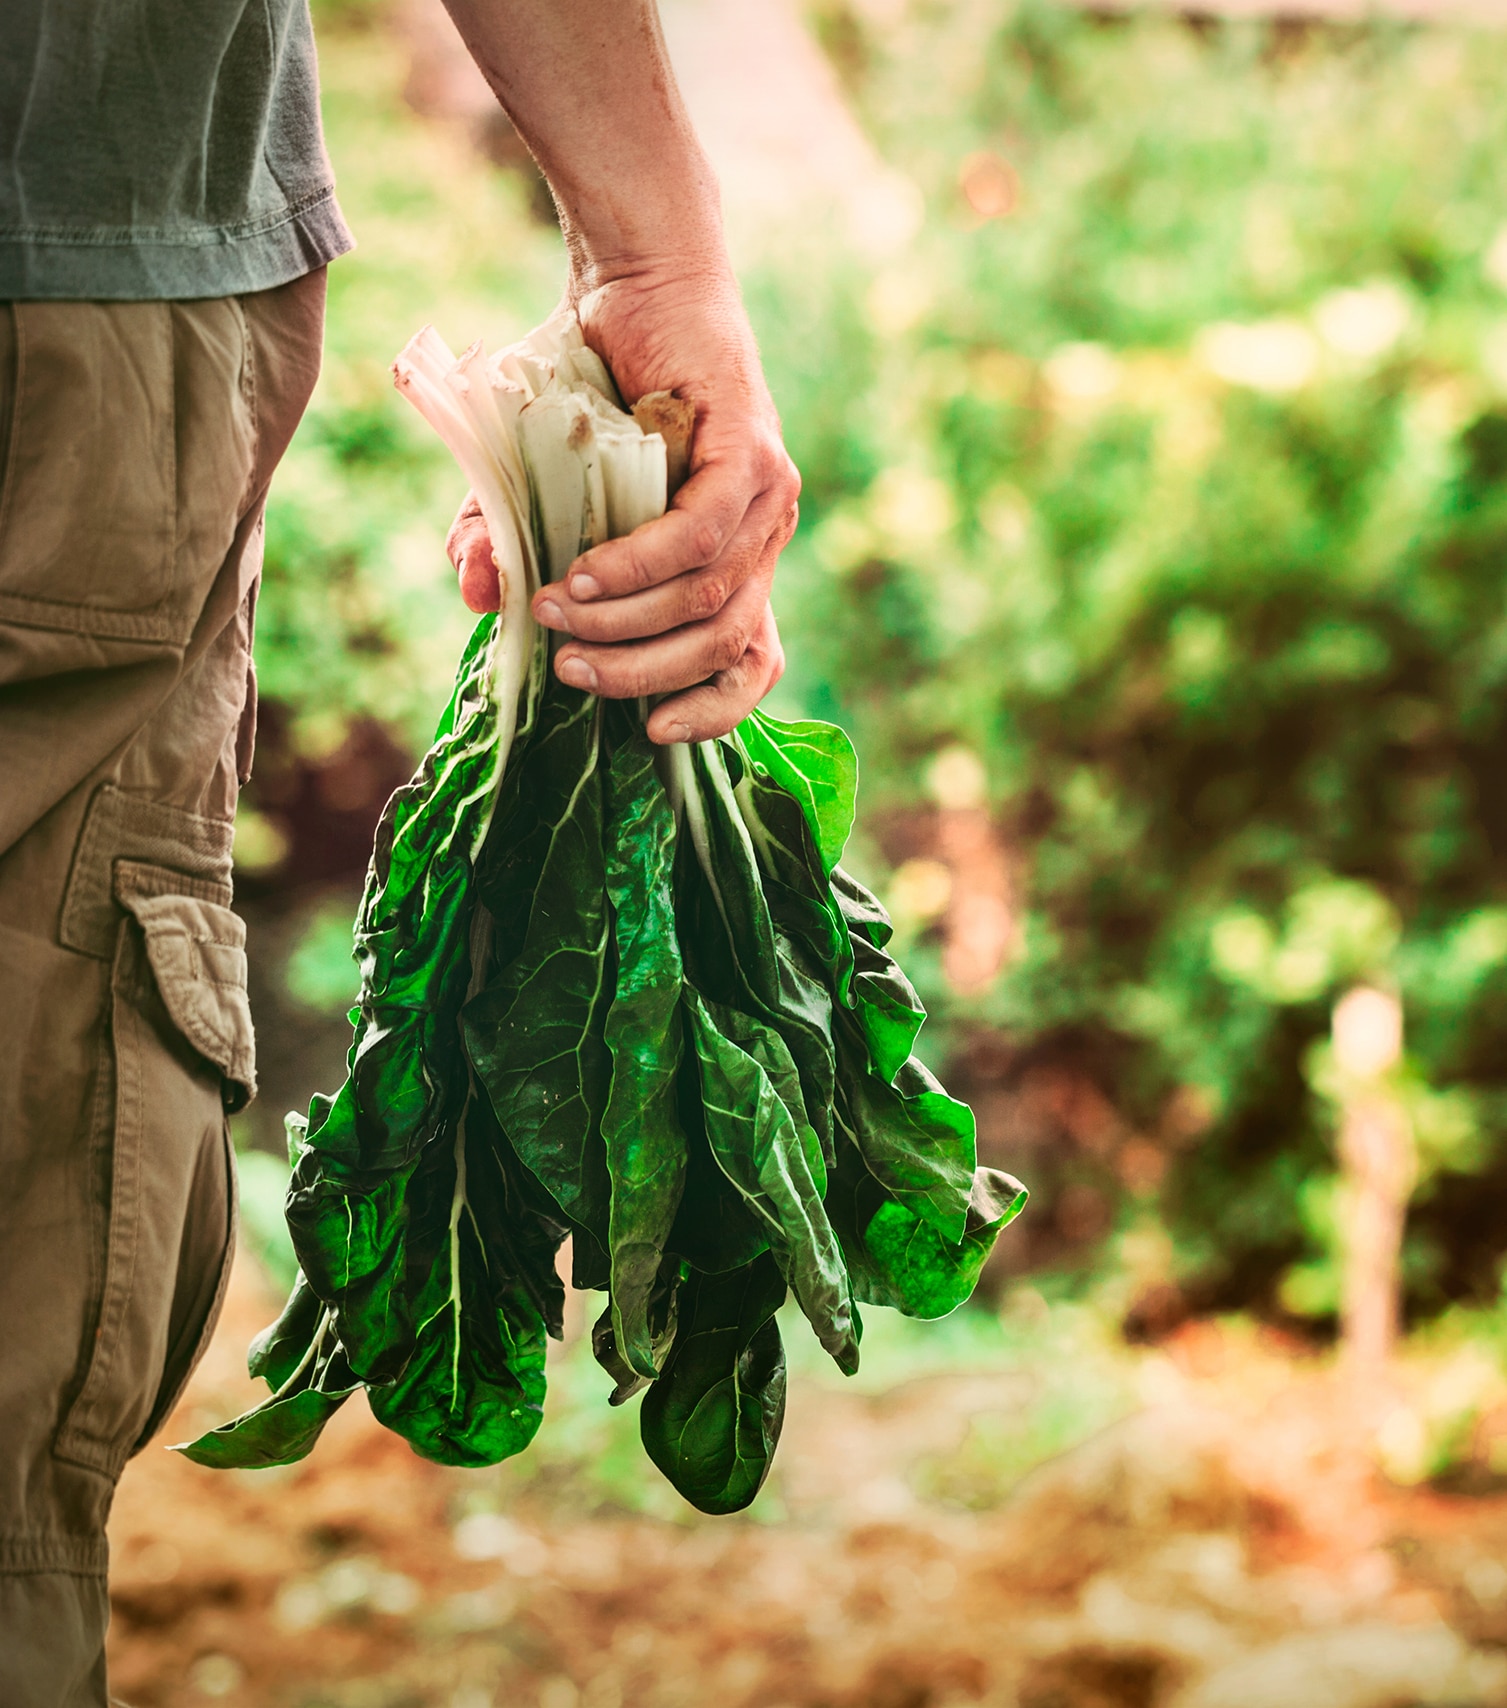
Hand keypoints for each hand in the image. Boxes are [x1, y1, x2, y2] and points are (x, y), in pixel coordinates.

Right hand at [445, 261, 799, 743]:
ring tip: (556, 614)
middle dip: (642, 674)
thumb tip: (474, 594)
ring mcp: (769, 494)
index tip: (653, 735)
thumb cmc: (590, 381)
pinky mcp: (753, 451)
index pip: (753, 662)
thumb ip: (507, 540)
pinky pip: (702, 534)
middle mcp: (764, 534)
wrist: (632, 276)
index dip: (714, 712)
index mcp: (735, 558)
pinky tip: (585, 575)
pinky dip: (641, 565)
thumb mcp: (537, 480)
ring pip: (712, 595)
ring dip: (630, 621)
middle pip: (724, 643)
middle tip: (568, 669)